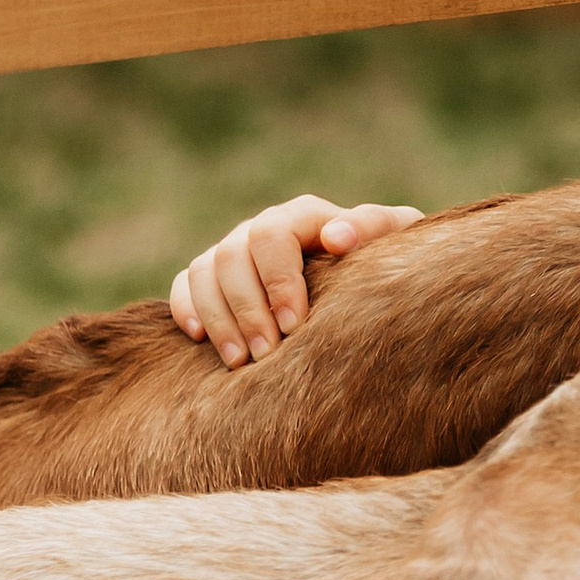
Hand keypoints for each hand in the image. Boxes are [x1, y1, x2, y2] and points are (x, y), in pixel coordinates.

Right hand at [171, 195, 424, 366]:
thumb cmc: (387, 266)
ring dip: (218, 318)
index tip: (294, 325)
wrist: (374, 290)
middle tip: (266, 355)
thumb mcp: (394, 243)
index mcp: (304, 217)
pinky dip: (187, 309)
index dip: (276, 280)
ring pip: (204, 272)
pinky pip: (186, 284)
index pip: (271, 236)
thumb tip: (335, 237)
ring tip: (240, 362)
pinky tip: (199, 338)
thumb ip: (374, 228)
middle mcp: (262, 229)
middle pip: (231, 256)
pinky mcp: (216, 278)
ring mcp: (236, 252)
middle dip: (246, 309)